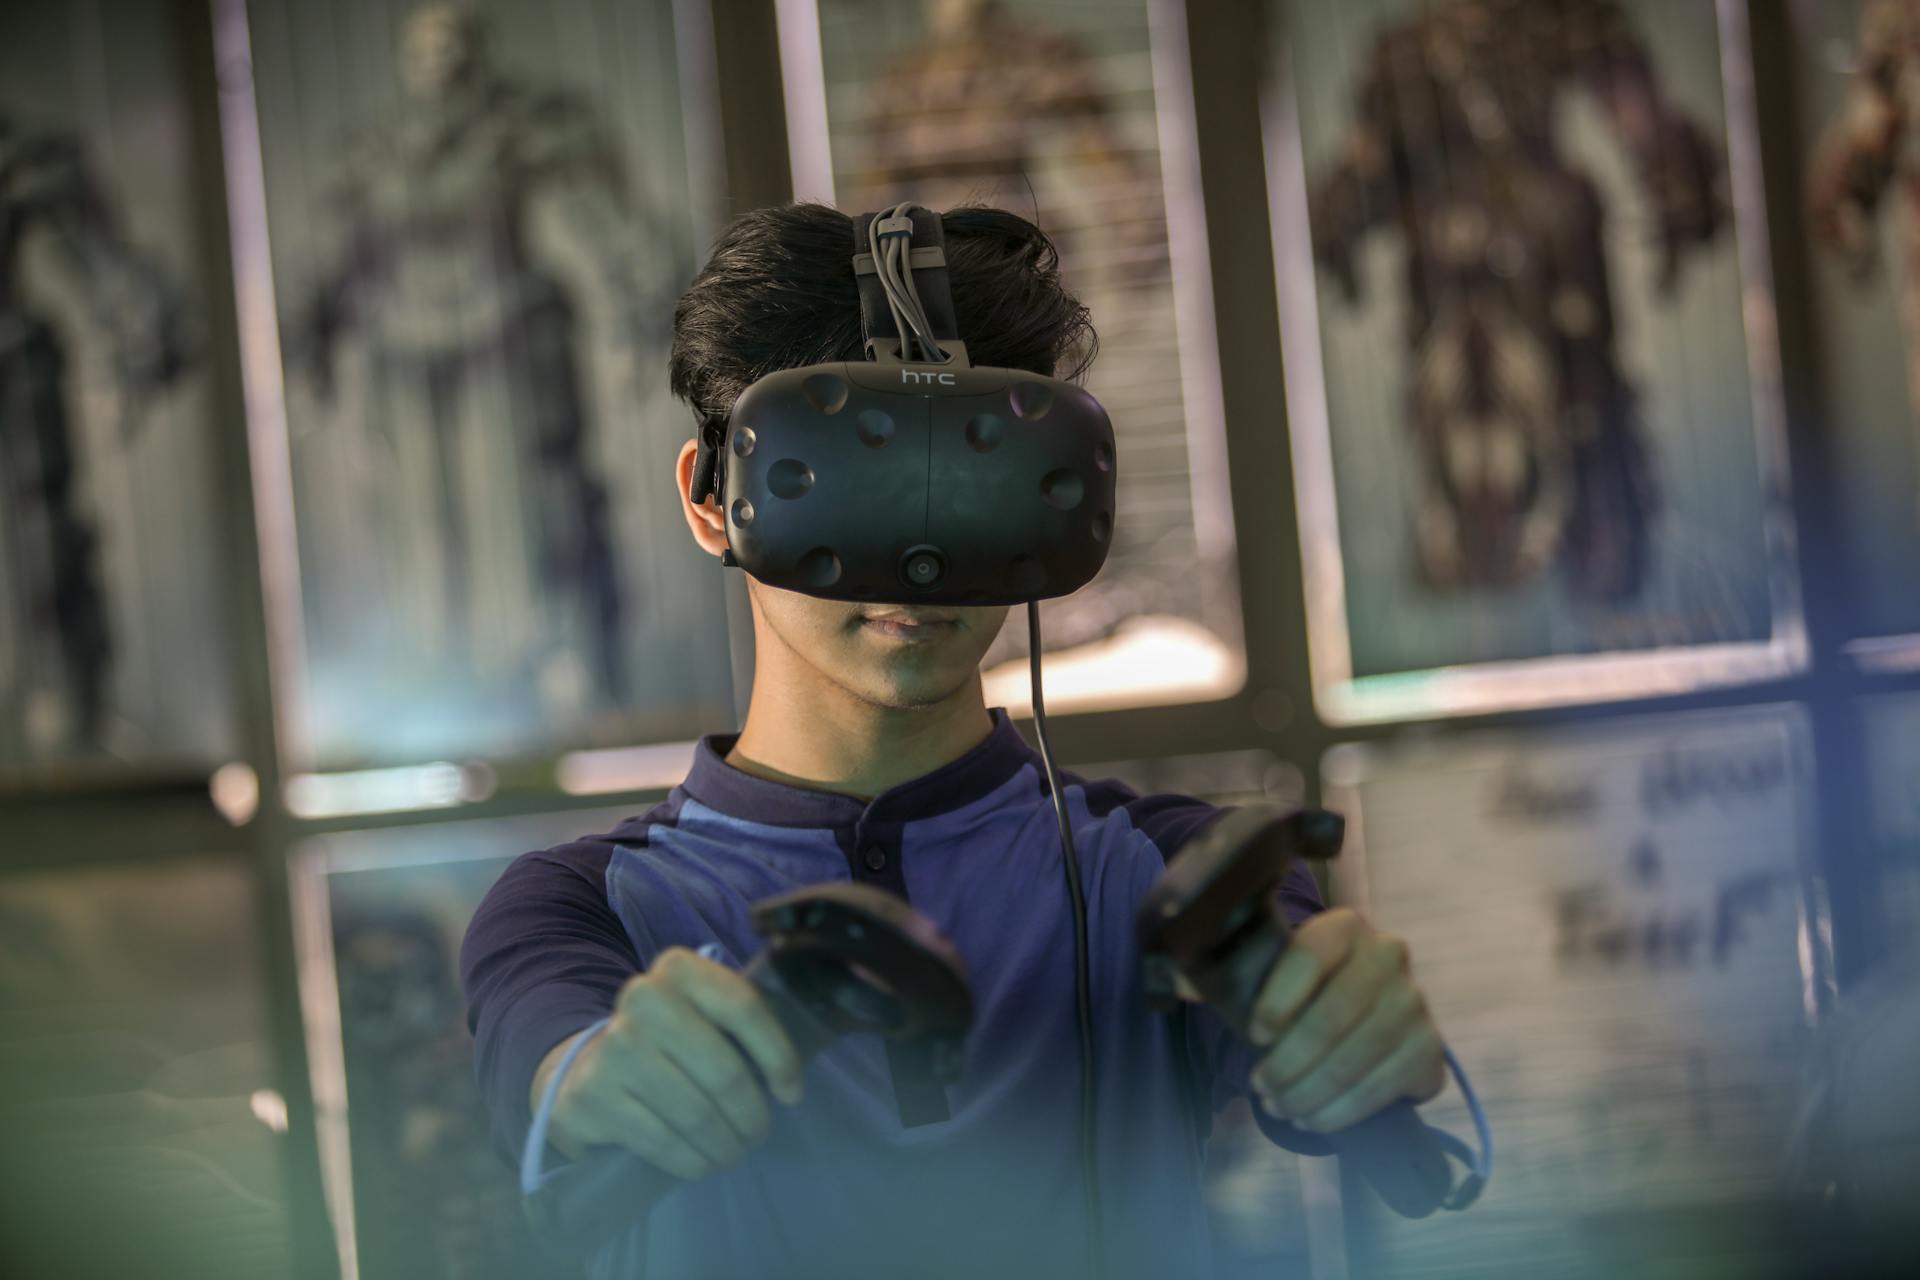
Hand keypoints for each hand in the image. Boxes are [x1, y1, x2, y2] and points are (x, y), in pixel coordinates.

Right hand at [535, 948, 803, 1180]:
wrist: (589, 1067)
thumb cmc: (670, 1042)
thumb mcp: (703, 1014)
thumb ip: (741, 1028)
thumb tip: (789, 1084)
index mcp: (679, 969)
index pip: (744, 1008)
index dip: (778, 1057)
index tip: (792, 1094)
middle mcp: (643, 999)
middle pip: (725, 1071)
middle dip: (752, 1115)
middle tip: (758, 1135)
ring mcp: (614, 1047)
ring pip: (696, 1113)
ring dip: (725, 1145)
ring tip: (734, 1153)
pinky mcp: (592, 1095)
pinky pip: (661, 1141)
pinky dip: (690, 1161)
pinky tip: (701, 1164)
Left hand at [1244, 908, 1444, 1133]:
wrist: (1368, 1019)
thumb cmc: (1303, 994)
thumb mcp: (1269, 972)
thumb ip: (1225, 972)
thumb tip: (1175, 983)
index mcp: (1344, 926)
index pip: (1309, 956)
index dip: (1278, 1000)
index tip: (1254, 1034)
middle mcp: (1388, 955)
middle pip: (1332, 1015)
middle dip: (1289, 1060)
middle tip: (1260, 1085)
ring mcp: (1414, 1003)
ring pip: (1355, 1056)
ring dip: (1309, 1091)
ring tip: (1279, 1105)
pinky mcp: (1429, 1049)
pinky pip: (1381, 1086)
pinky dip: (1340, 1110)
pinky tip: (1312, 1118)